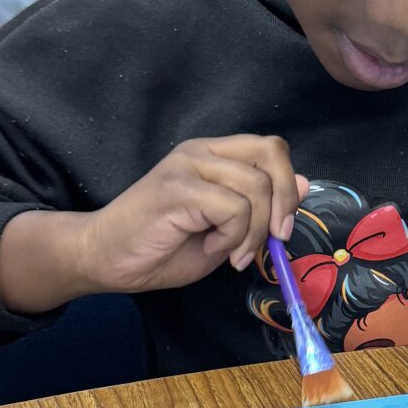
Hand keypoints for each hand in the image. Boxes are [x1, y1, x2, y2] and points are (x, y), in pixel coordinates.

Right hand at [0, 136, 305, 313]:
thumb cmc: (161, 248)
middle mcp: (200, 151)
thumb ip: (260, 206)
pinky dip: (232, 238)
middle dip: (283, 203)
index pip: (270, 148)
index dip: (287, 185)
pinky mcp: (177, 188)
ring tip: (229, 253)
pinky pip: (233, 209)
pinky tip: (210, 250)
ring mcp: (187, 165)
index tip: (282, 228)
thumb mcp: (225, 230)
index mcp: (212, 155)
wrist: (105, 259)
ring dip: (253, 232)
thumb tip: (302, 184)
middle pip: (271, 154)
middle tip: (273, 240)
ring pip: (255, 187)